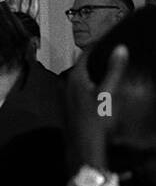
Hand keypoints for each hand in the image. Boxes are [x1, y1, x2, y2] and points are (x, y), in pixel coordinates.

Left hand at [64, 42, 127, 172]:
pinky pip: (78, 91)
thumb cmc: (96, 119)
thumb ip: (114, 70)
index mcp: (74, 78)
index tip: (106, 38)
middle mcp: (65, 86)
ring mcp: (65, 98)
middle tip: (106, 51)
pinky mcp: (68, 109)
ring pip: (77, 79)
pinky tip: (96, 91)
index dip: (96, 45)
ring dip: (89, 73)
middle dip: (92, 59)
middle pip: (80, 67)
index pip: (84, 55)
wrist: (83, 147)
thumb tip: (120, 48)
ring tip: (103, 68)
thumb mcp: (108, 92)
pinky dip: (87, 86)